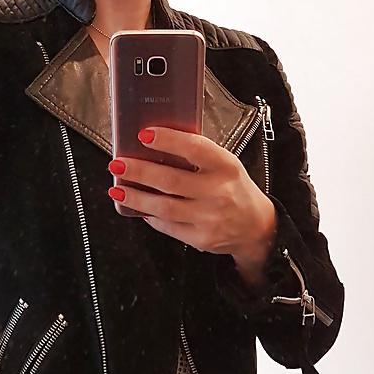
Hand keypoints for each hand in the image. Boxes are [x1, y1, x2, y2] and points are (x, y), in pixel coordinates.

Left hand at [107, 127, 277, 286]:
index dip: (168, 140)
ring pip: (163, 208)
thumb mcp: (225, 165)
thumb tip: (156, 145)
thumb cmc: (234, 190)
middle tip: (117, 164)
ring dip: (136, 197)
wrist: (256, 228)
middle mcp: (218, 192)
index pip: (194, 148)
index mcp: (225, 166)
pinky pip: (167, 226)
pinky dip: (150, 216)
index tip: (144, 135)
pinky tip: (138, 207)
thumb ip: (198, 157)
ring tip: (117, 188)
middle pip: (170, 181)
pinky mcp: (200, 238)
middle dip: (138, 171)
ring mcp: (208, 218)